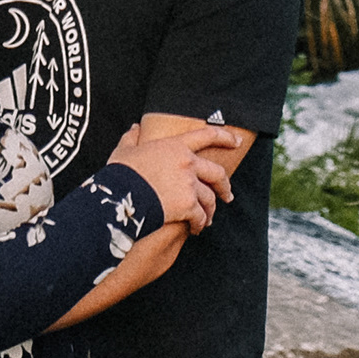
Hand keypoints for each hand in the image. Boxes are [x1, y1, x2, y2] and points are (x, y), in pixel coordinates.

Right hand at [108, 121, 237, 234]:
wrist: (122, 195)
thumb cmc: (122, 172)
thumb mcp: (125, 150)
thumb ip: (132, 138)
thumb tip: (135, 129)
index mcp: (176, 146)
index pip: (206, 135)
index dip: (224, 137)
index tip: (236, 141)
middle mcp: (188, 163)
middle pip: (217, 173)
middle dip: (225, 185)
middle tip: (227, 195)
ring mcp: (190, 185)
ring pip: (210, 198)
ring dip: (210, 210)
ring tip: (207, 219)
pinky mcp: (188, 206)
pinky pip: (200, 216)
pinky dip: (199, 223)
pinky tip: (195, 229)